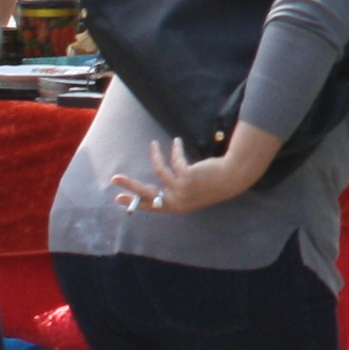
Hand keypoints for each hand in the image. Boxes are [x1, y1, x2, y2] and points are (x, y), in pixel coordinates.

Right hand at [108, 134, 262, 216]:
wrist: (234, 177)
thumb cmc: (216, 184)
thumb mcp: (195, 192)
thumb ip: (178, 191)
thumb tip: (161, 184)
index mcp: (178, 208)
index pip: (152, 206)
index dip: (135, 202)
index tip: (119, 199)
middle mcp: (178, 201)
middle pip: (147, 193)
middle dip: (130, 185)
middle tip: (114, 179)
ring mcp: (182, 189)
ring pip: (159, 172)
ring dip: (155, 156)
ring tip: (153, 145)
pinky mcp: (186, 176)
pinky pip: (175, 160)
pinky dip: (175, 150)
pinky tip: (176, 142)